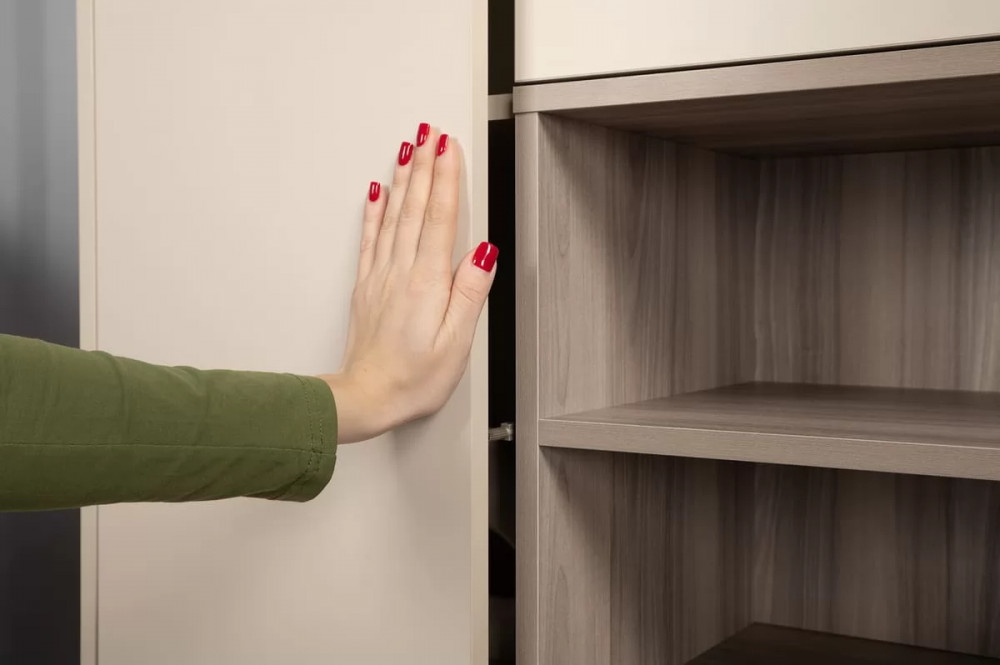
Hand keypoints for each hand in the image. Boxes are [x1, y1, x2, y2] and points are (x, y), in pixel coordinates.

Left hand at [321, 125, 496, 442]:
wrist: (367, 397)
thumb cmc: (414, 378)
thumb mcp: (456, 342)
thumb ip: (469, 293)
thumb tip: (483, 253)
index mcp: (428, 283)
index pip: (439, 218)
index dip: (446, 178)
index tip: (450, 147)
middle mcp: (401, 272)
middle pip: (415, 207)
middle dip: (425, 165)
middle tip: (429, 132)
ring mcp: (381, 276)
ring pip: (393, 215)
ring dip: (403, 179)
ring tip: (409, 149)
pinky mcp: (367, 286)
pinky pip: (371, 238)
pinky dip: (374, 211)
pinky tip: (376, 193)